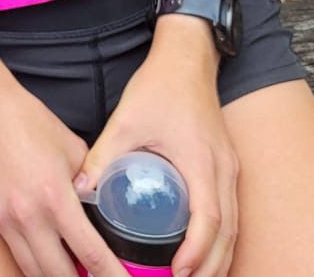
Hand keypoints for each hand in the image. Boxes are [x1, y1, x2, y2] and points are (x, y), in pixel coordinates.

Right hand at [0, 79, 126, 276]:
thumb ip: (91, 181)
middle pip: (59, 275)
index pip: (90, 254)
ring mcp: (5, 219)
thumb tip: (104, 204)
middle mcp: (28, 216)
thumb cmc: (30, 121)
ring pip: (33, 271)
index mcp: (55, 198)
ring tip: (74, 272)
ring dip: (56, 276)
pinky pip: (16, 252)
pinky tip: (49, 257)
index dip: (112, 276)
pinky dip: (35, 262)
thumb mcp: (73, 148)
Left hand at [76, 24, 237, 276]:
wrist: (188, 57)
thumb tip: (80, 188)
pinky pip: (231, 211)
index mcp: (202, 162)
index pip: (208, 220)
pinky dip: (221, 237)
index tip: (179, 273)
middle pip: (228, 233)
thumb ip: (104, 154)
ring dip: (218, 256)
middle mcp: (223, 170)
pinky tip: (204, 250)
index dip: (196, 252)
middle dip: (211, 266)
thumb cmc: (160, 86)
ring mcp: (230, 168)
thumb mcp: (127, 120)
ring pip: (233, 226)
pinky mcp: (227, 164)